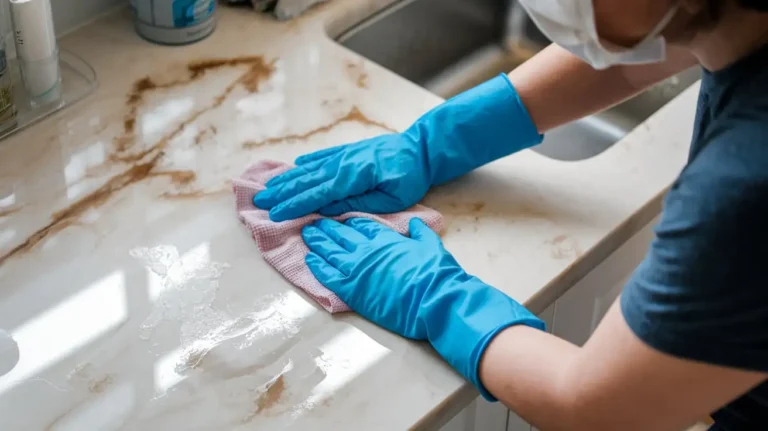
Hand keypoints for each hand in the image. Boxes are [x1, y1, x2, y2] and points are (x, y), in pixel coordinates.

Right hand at [254, 134, 430, 221]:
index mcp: (353, 177)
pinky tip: (295, 167)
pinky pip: (322, 158)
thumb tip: (328, 208)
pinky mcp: (349, 152)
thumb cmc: (410, 177)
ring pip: (310, 169)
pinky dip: (307, 163)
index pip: (318, 194)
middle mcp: (343, 163)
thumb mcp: (390, 198)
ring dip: (288, 179)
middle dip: (281, 192)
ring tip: (268, 187)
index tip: (275, 214)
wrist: (421, 148)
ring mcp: (344, 155)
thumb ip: (358, 204)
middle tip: (258, 202)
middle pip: (307, 180)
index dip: (295, 205)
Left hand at [301, 218, 544, 399]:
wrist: (435, 300)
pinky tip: (309, 259)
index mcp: (387, 239)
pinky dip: (317, 266)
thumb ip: (421, 233)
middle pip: (341, 235)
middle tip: (314, 221)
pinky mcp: (352, 290)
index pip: (363, 225)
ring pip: (330, 251)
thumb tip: (416, 222)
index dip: (350, 221)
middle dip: (327, 227)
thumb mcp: (432, 246)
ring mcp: (357, 269)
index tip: (341, 217)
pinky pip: (327, 275)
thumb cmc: (437, 274)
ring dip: (317, 242)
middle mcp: (368, 250)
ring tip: (307, 233)